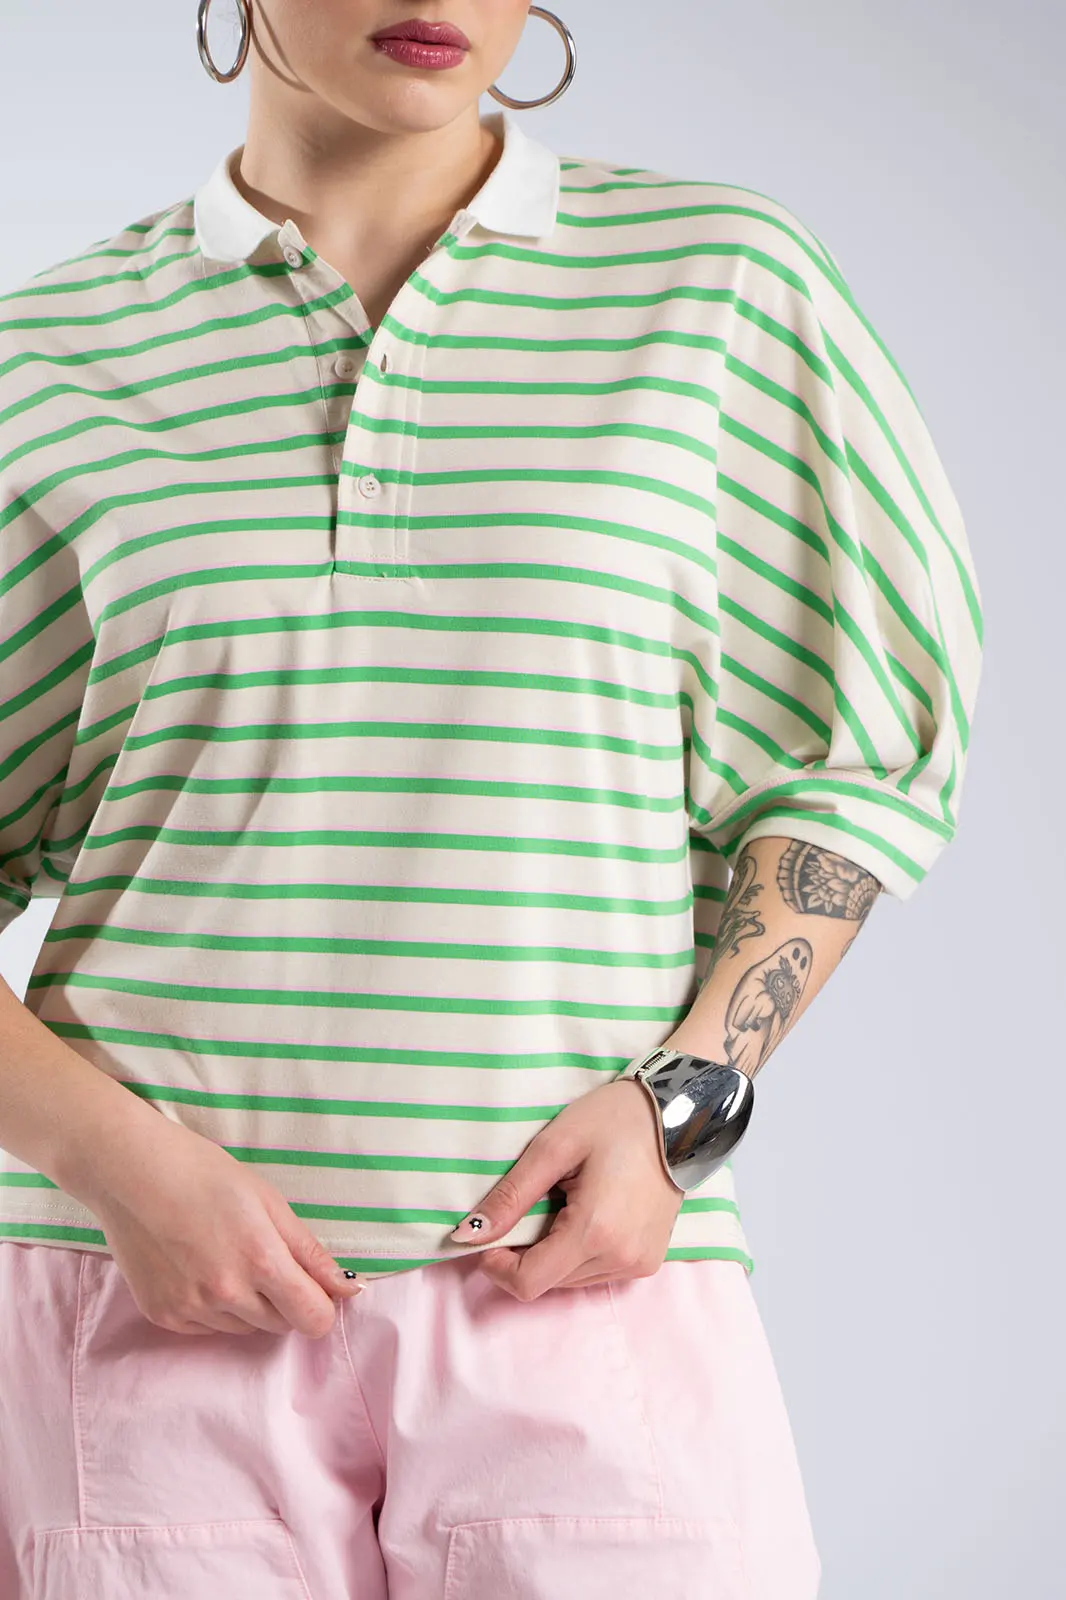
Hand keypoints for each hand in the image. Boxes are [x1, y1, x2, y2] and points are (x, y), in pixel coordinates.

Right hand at [81, 1114, 364, 1336]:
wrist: (132, 1173)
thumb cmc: (205, 1174)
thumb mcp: (269, 1201)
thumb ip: (310, 1252)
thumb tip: (349, 1288)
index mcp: (261, 1261)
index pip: (313, 1318)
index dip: (322, 1304)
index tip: (315, 1286)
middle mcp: (227, 1294)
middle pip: (280, 1324)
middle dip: (284, 1299)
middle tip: (264, 1257)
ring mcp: (192, 1308)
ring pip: (243, 1327)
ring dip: (248, 1304)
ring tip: (226, 1256)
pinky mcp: (165, 1315)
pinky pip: (208, 1327)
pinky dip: (213, 1307)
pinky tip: (199, 1267)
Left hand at [448, 1078, 684, 1298]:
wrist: (679, 1115)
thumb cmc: (615, 1120)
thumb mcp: (554, 1147)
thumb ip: (510, 1195)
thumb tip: (468, 1235)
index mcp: (595, 1231)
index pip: (529, 1283)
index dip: (497, 1266)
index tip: (487, 1235)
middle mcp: (621, 1258)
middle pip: (548, 1282)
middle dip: (524, 1254)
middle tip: (527, 1206)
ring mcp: (638, 1264)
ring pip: (570, 1280)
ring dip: (551, 1253)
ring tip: (561, 1203)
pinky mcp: (648, 1261)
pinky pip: (595, 1272)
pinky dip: (576, 1253)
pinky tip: (583, 1213)